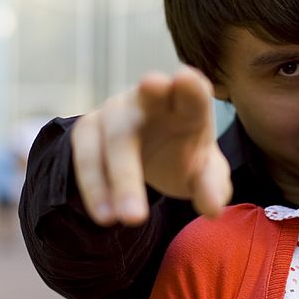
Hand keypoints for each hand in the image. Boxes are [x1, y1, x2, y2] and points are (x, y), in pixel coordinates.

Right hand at [71, 67, 232, 225]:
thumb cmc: (183, 156)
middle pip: (146, 105)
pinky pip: (86, 156)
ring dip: (121, 178)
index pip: (192, 91)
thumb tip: (212, 209)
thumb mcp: (205, 174)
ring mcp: (116, 112)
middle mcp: (150, 99)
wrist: (149, 154)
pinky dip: (95, 188)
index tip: (186, 80)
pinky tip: (107, 216)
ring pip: (113, 136)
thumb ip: (212, 186)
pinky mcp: (89, 130)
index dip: (190, 86)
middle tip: (157, 154)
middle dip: (145, 124)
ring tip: (132, 218)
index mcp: (188, 104)